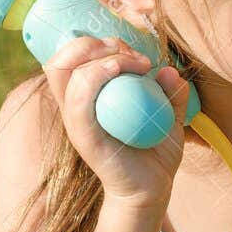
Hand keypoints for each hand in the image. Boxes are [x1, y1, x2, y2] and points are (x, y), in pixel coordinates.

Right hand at [41, 35, 190, 210]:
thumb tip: (168, 70)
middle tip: (130, 53)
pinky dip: (96, 77)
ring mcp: (77, 122)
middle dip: (93, 43)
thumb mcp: (168, 117)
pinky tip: (119, 69)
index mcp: (86, 99)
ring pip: (65, 72)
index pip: (67, 59)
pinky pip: (78, 101)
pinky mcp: (85, 137)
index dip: (93, 42)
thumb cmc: (155, 152)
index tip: (131, 50)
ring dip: (99, 56)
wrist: (152, 190)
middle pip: (60, 59)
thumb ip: (171, 93)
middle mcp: (75, 107)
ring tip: (134, 62)